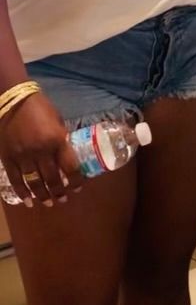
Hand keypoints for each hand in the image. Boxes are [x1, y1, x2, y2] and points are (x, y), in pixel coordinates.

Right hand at [0, 91, 81, 205]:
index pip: (70, 167)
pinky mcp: (7, 158)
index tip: (78, 188)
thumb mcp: (58, 122)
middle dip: (59, 192)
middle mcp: (40, 151)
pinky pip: (15, 180)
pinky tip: (28, 201)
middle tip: (63, 200)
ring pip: (34, 182)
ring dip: (42, 195)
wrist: (13, 101)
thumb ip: (61, 140)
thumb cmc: (40, 108)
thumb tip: (65, 157)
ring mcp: (22, 156)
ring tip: (48, 203)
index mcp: (57, 140)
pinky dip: (22, 192)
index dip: (75, 181)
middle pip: (52, 178)